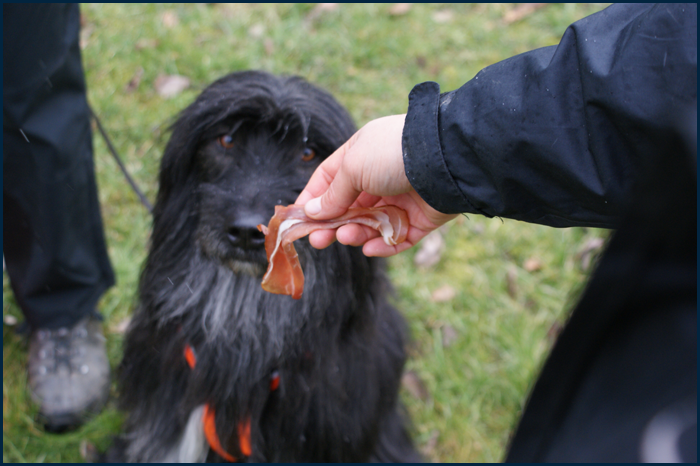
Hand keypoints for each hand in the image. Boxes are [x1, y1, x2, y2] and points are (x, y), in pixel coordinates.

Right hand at [296, 114, 457, 256]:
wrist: (445, 161)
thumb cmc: (394, 154)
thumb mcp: (353, 167)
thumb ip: (332, 193)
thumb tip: (312, 211)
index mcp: (361, 156)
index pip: (329, 180)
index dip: (312, 199)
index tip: (299, 220)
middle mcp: (379, 177)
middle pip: (348, 207)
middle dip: (332, 224)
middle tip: (319, 240)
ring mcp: (400, 199)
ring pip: (370, 225)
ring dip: (356, 234)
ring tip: (349, 237)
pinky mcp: (420, 220)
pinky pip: (396, 238)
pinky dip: (382, 245)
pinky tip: (371, 248)